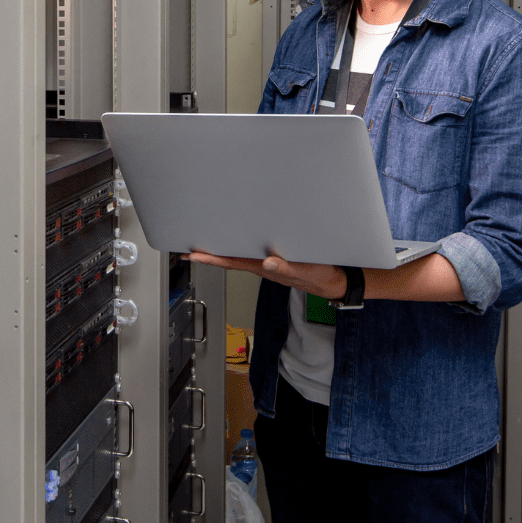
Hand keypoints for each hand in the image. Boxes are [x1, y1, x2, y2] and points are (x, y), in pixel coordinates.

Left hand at [188, 252, 347, 299]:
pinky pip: (250, 253)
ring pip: (238, 256)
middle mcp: (261, 266)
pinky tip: (232, 242)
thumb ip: (286, 269)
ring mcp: (267, 264)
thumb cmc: (319, 275)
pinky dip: (237, 248)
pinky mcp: (275, 259)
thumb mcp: (305, 271)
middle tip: (187, 249)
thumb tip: (267, 263)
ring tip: (203, 245)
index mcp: (264, 268)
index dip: (211, 258)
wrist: (334, 280)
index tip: (193, 254)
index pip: (231, 262)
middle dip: (208, 254)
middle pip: (229, 259)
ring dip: (220, 251)